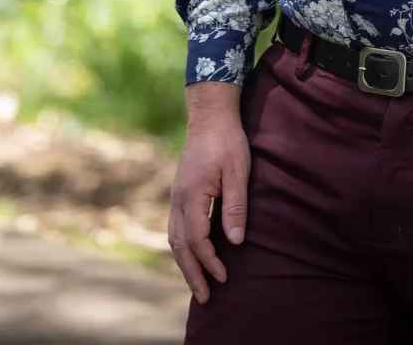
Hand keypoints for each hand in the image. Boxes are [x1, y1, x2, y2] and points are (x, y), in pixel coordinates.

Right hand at [168, 86, 249, 304]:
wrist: (209, 115)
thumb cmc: (227, 141)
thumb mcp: (237, 171)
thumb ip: (235, 206)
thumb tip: (235, 242)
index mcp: (192, 195)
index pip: (198, 239)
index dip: (210, 262)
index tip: (225, 277)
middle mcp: (178, 199)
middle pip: (181, 246)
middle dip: (192, 273)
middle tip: (205, 297)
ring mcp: (176, 196)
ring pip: (175, 239)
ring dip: (185, 263)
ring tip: (197, 284)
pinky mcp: (179, 193)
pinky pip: (176, 228)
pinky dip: (182, 247)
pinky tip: (192, 255)